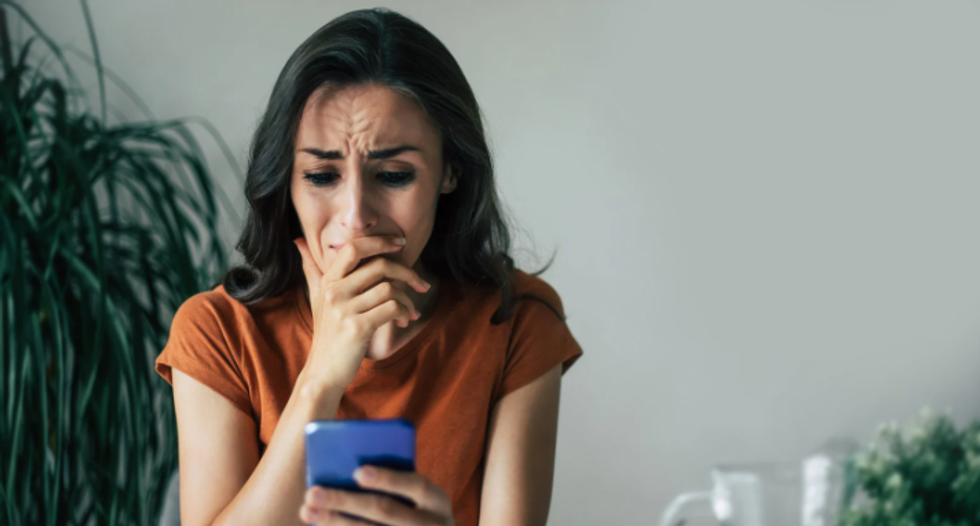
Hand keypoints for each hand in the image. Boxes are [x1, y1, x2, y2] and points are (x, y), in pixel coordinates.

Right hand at [293, 235, 430, 391]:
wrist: (323, 372)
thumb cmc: (326, 334)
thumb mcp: (317, 299)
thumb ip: (312, 270)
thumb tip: (299, 241)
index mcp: (328, 281)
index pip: (354, 247)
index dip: (380, 241)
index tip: (401, 244)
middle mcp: (334, 292)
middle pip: (380, 266)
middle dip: (408, 273)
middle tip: (421, 284)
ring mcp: (344, 310)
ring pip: (390, 289)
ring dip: (408, 300)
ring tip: (410, 312)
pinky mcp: (357, 328)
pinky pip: (391, 308)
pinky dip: (404, 313)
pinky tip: (403, 321)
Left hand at [299, 466, 454, 525]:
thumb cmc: (416, 512)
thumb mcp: (418, 499)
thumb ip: (395, 485)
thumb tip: (348, 470)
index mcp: (438, 501)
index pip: (416, 485)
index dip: (388, 479)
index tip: (357, 472)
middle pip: (385, 512)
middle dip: (346, 501)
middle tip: (314, 492)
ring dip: (335, 522)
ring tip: (308, 510)